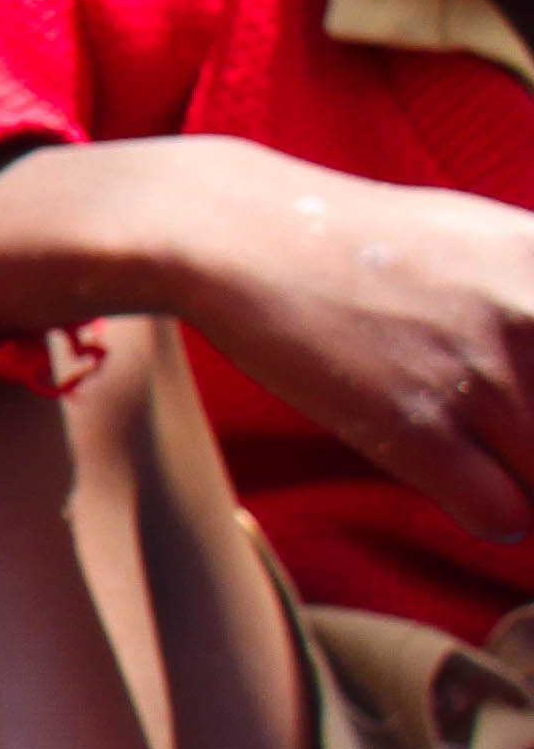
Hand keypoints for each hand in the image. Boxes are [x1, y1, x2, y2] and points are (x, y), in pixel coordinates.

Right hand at [148, 160, 533, 543]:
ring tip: (487, 450)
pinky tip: (462, 477)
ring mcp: (475, 376)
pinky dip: (491, 512)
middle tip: (510, 431)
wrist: (244, 236)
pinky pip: (499, 515)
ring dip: (525, 480)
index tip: (533, 409)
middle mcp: (530, 318)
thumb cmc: (374, 239)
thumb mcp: (498, 233)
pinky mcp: (414, 429)